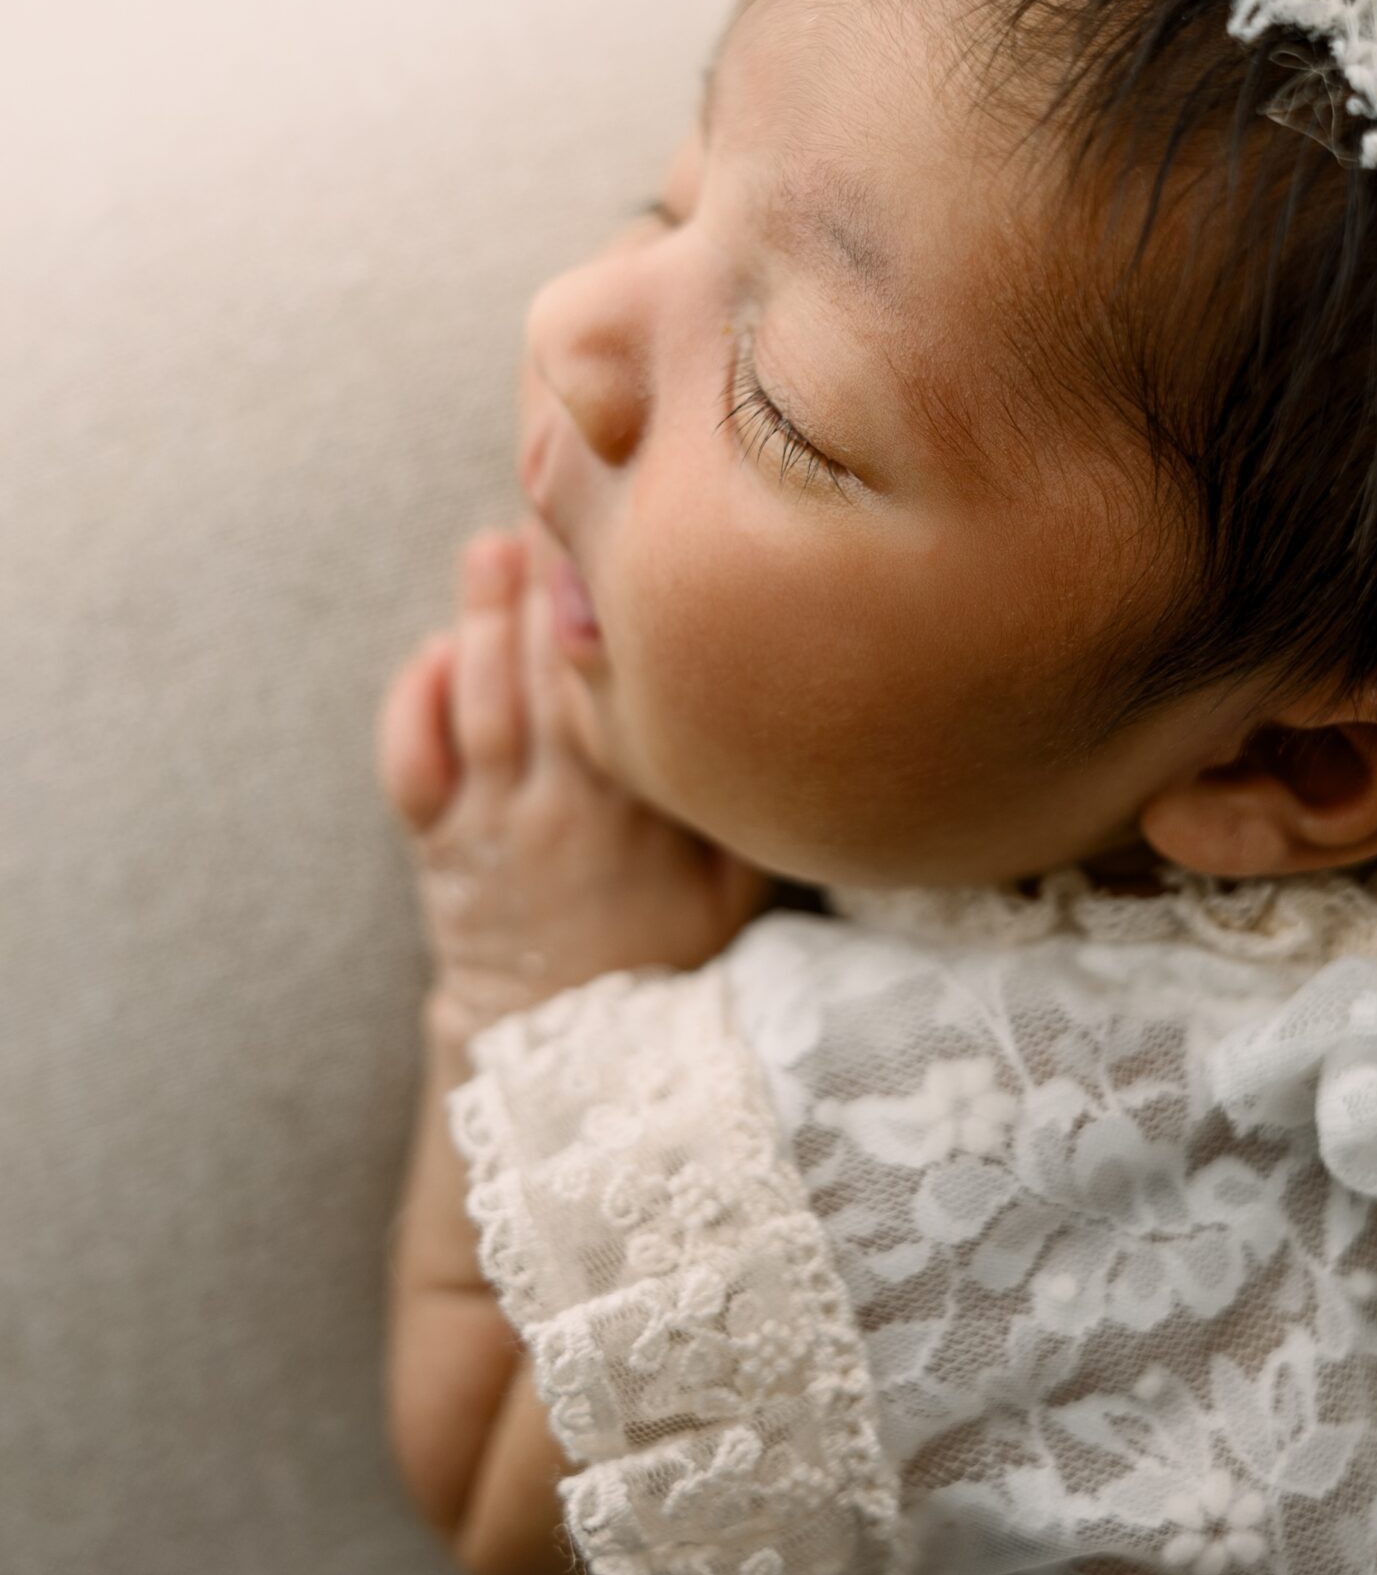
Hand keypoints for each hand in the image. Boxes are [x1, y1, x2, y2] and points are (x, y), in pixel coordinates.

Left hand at [376, 523, 771, 1033]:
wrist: (576, 1062)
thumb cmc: (675, 965)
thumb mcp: (745, 890)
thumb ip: (746, 802)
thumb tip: (767, 711)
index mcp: (633, 810)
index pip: (614, 688)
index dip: (609, 614)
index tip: (619, 545)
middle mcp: (553, 808)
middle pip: (538, 676)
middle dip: (538, 589)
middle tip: (546, 513)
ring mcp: (487, 827)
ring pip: (476, 702)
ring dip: (479, 620)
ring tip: (490, 551)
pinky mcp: (439, 849)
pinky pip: (411, 764)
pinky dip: (415, 701)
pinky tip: (436, 651)